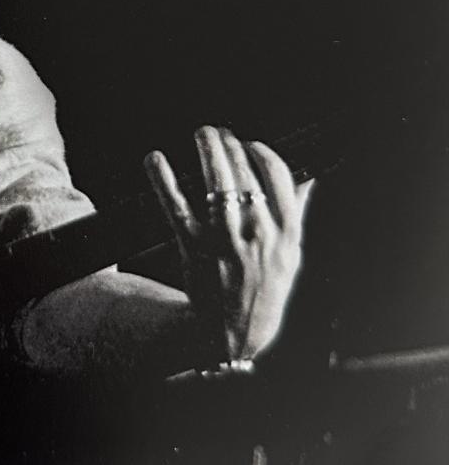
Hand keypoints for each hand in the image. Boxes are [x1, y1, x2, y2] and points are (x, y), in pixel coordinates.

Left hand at [144, 126, 313, 361]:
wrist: (234, 332)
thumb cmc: (263, 286)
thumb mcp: (290, 255)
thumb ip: (296, 214)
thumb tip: (307, 176)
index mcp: (286, 234)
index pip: (278, 177)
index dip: (261, 152)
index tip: (249, 141)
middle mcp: (259, 236)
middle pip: (246, 175)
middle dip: (230, 146)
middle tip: (217, 131)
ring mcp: (226, 243)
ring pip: (217, 186)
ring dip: (208, 152)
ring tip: (201, 133)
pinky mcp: (194, 250)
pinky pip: (177, 207)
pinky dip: (164, 180)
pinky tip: (156, 159)